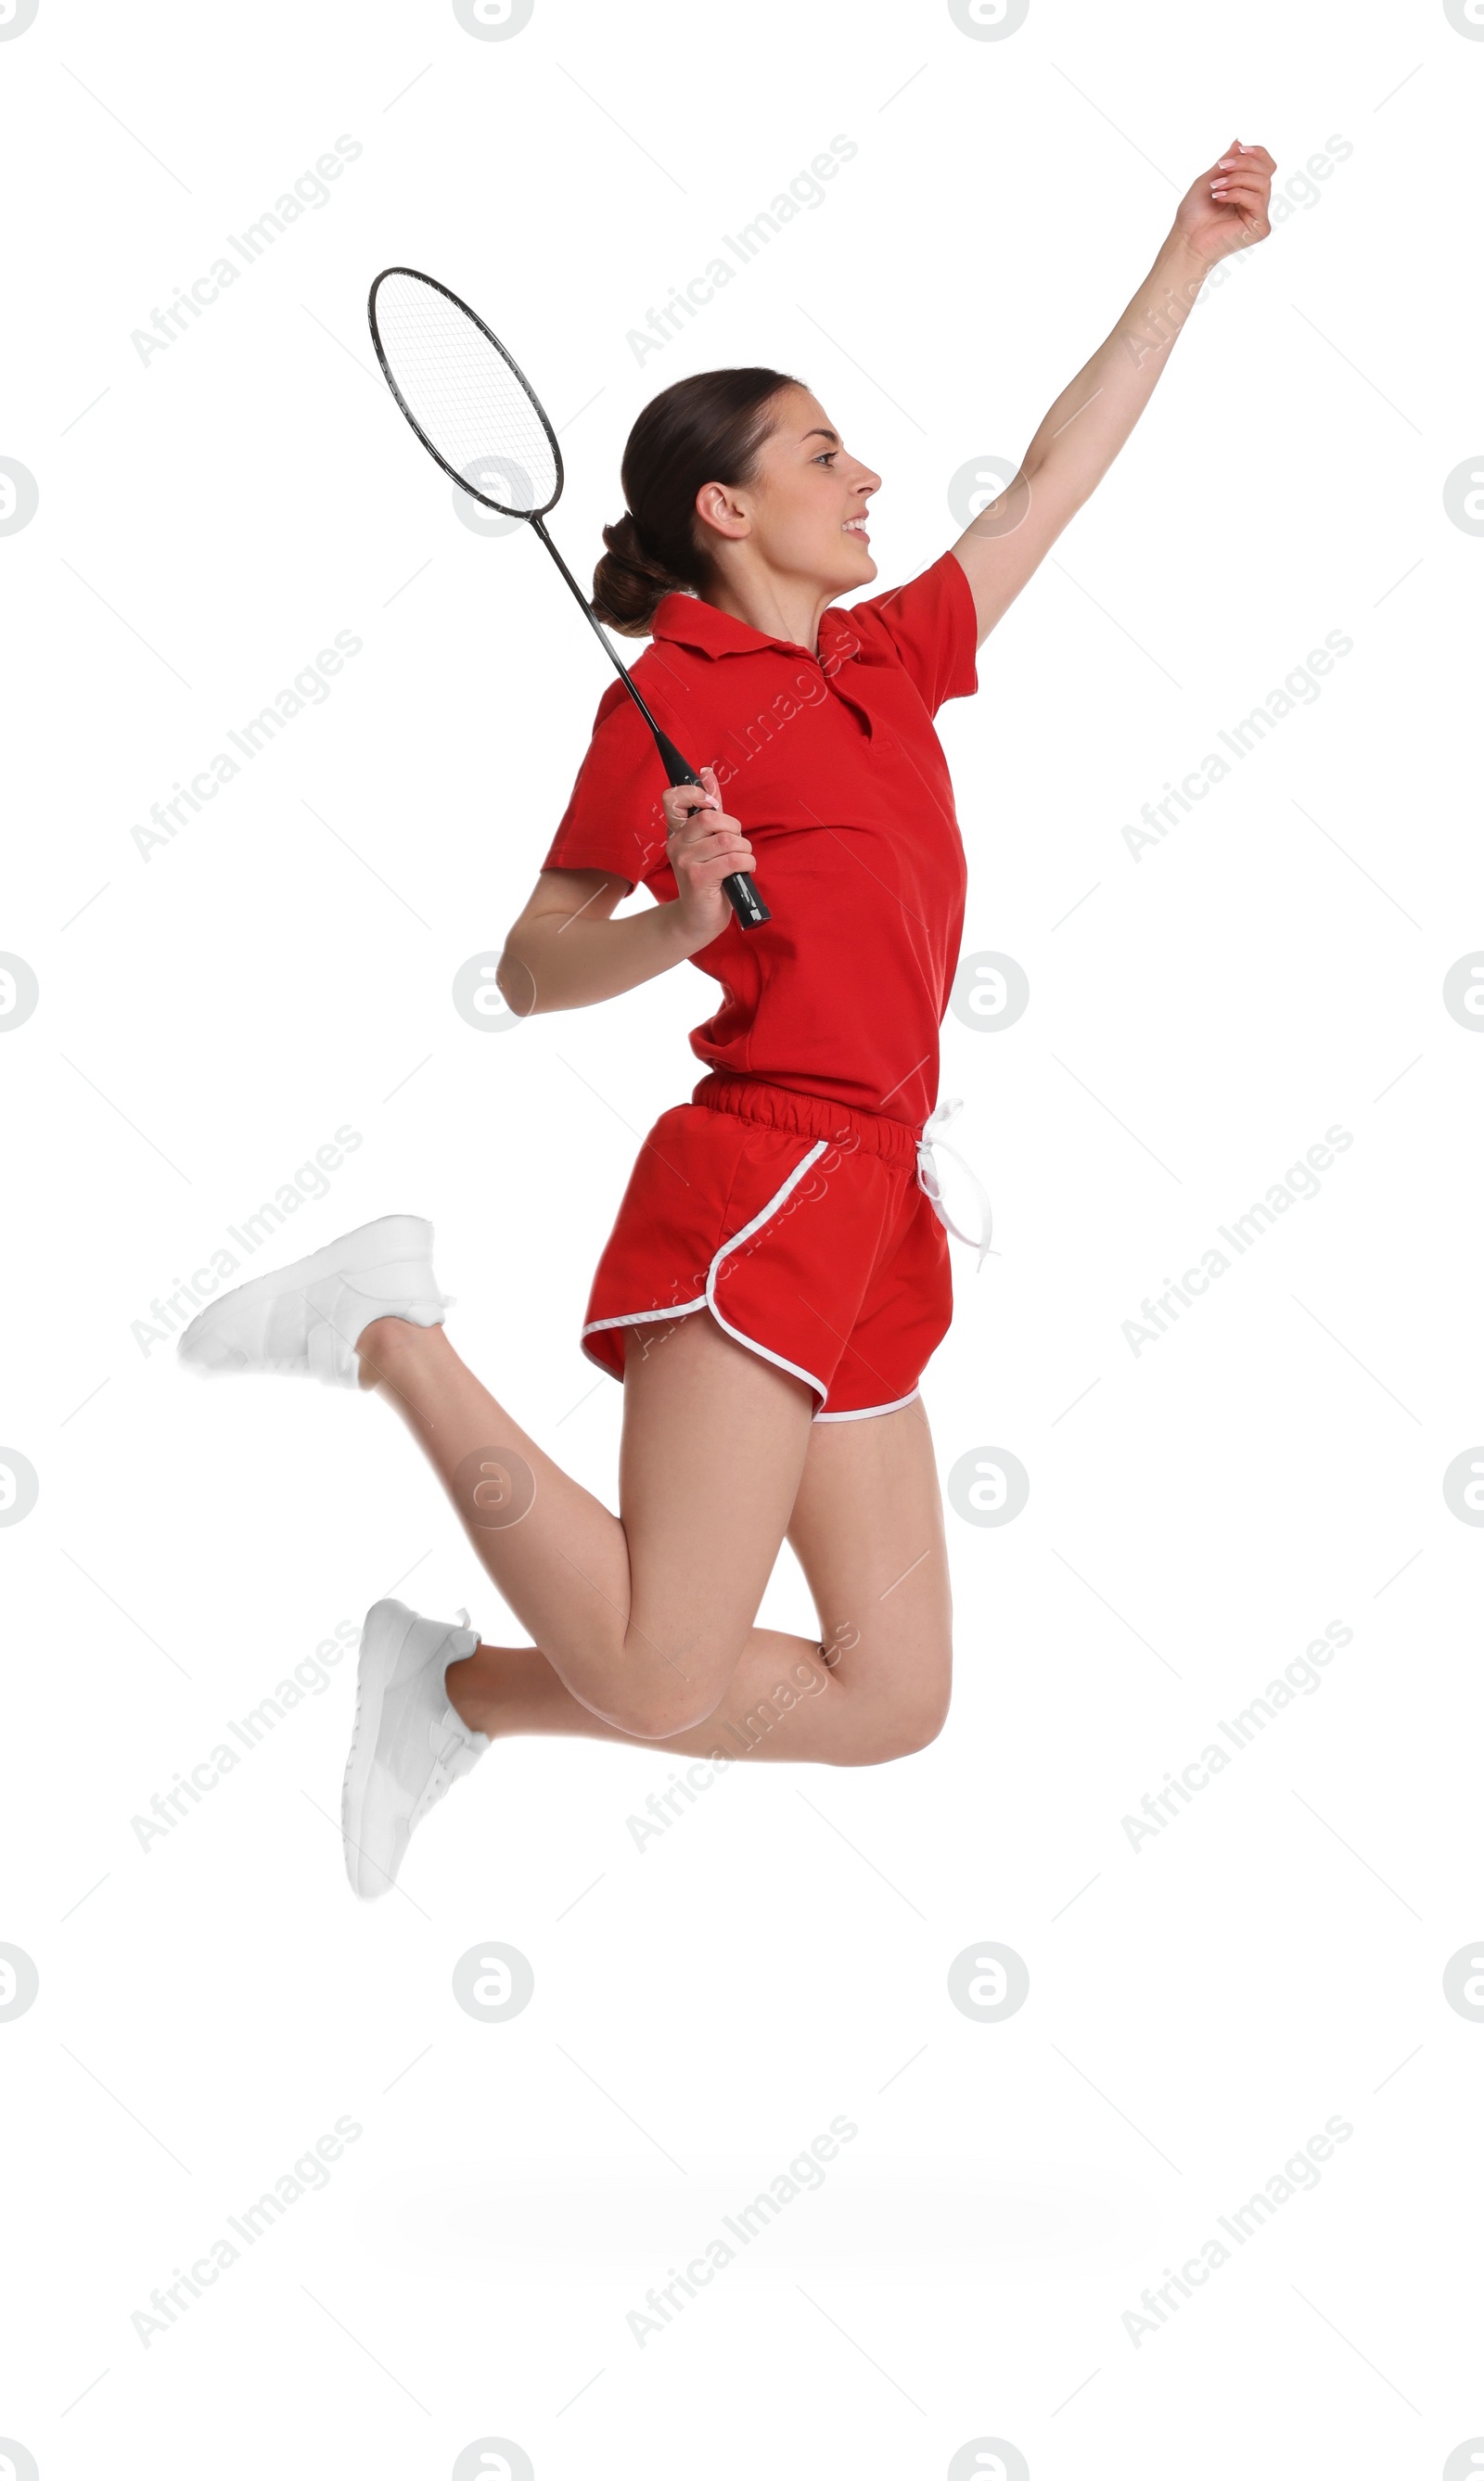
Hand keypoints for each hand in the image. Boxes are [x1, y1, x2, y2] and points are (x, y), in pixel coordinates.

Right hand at [661, 768, 755, 947]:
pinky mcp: (697, 878)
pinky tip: (744, 871)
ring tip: (742, 861)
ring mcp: (685, 861)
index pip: (672, 798)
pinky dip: (746, 863)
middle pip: (710, 817)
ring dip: (744, 850)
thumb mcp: (710, 842)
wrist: (699, 919)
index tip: (712, 804)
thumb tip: (708, 773)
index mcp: (677, 831)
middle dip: (734, 828)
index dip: (694, 793)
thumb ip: (710, 809)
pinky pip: (732, 859)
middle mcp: (676, 844)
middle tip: (737, 843)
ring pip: (727, 840)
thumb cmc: (710, 879)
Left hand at [1174, 138, 1274, 266]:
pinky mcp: (1260, 227)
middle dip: (1243, 164)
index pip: (1266, 165)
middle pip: (1265, 171)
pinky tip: (1219, 198)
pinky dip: (1237, 194)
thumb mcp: (1211, 178)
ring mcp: (1259, 215)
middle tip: (1221, 169)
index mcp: (1248, 190)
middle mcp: (1256, 202)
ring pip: (1263, 183)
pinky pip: (1257, 200)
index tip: (1239, 150)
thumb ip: (1227, 161)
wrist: (1186, 238)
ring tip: (1216, 187)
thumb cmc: (1194, 214)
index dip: (1257, 153)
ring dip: (1237, 179)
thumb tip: (1239, 142)